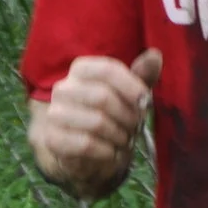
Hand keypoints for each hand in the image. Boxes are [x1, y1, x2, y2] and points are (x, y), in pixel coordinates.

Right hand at [30, 49, 161, 196]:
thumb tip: (154, 55)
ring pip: (96, 122)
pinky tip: (112, 151)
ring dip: (119, 135)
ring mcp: (54, 113)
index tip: (145, 101)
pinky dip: (107, 151)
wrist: (88, 151)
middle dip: (127, 115)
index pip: (107, 69)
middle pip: (102, 97)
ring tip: (125, 139)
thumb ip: (143, 76)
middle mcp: (63, 88)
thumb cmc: (114, 115)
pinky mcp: (52, 138)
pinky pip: (86, 144)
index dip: (131, 85)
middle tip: (136, 126)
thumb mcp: (131, 94)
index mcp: (82, 70)